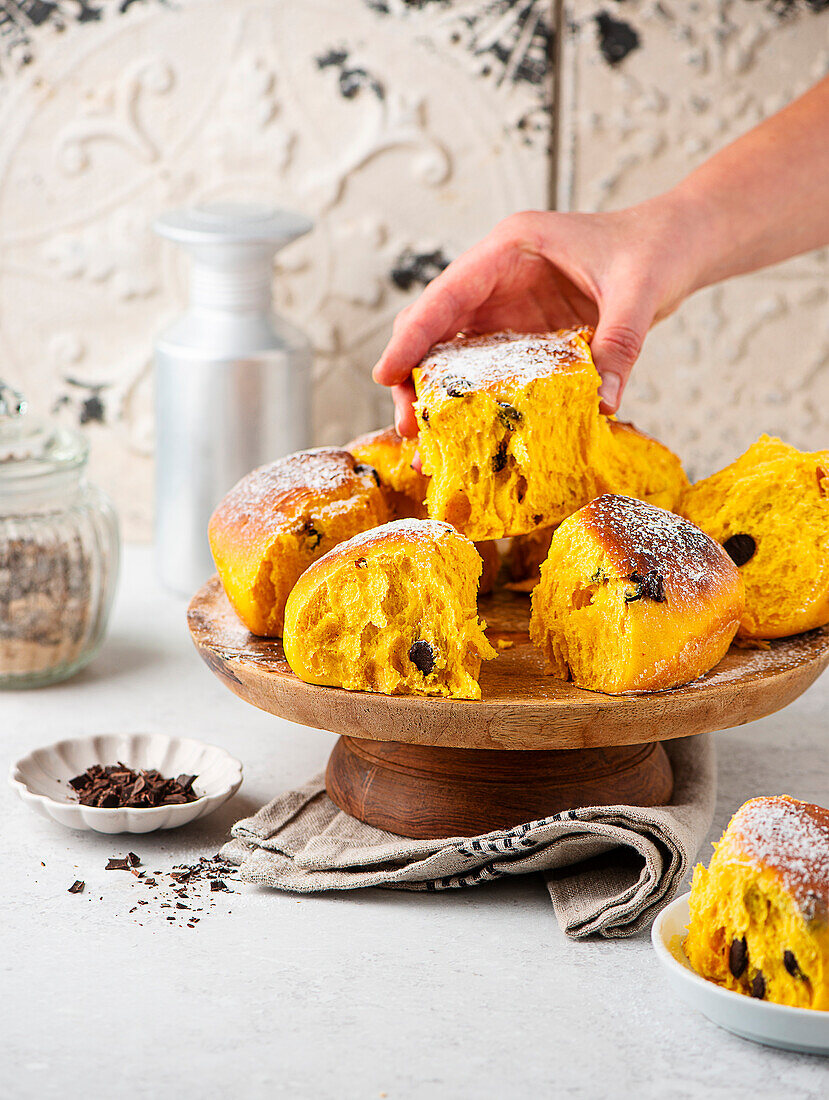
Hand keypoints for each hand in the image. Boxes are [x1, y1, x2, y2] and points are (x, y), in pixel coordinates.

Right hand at [373, 200, 694, 435]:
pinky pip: (487, 369)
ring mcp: (507, 306)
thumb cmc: (655, 249)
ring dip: (438, 396)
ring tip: (429, 444)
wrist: (677, 245)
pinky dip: (474, 400)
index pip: (446, 295)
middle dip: (415, 377)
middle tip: (411, 428)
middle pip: (435, 328)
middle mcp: (497, 277)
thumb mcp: (639, 292)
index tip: (385, 375)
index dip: (412, 336)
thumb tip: (603, 404)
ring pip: (452, 353)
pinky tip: (469, 434)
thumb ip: (620, 344)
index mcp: (510, 249)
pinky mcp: (524, 333)